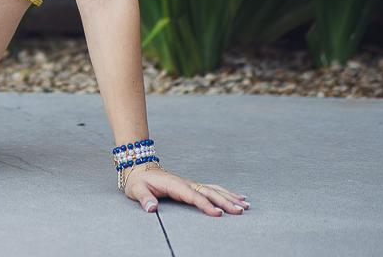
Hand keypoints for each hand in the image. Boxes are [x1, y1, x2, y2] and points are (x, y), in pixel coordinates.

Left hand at [124, 164, 248, 216]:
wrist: (140, 168)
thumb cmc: (139, 181)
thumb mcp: (136, 190)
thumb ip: (144, 198)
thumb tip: (151, 208)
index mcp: (174, 185)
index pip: (193, 196)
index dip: (205, 204)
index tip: (218, 214)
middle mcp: (186, 183)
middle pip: (208, 192)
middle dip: (225, 202)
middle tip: (240, 211)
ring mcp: (190, 183)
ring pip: (214, 189)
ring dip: (230, 197)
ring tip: (245, 205)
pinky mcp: (193, 185)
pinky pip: (212, 188)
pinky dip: (227, 192)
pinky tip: (239, 197)